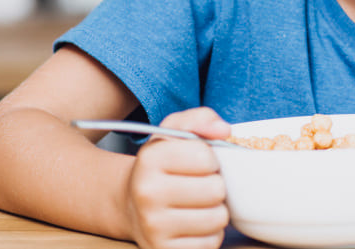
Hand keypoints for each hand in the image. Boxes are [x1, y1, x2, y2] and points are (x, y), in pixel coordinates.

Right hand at [125, 108, 231, 248]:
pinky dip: (208, 234)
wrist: (130, 204)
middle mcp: (146, 193)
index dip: (210, 159)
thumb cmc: (162, 165)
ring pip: (217, 219)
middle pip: (215, 190)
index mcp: (150, 159)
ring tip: (198, 204)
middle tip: (200, 185)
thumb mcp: (174, 132)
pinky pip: (210, 244)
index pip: (206, 157)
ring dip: (215, 211)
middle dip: (215, 185)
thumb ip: (201, 119)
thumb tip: (224, 130)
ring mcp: (153, 226)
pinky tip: (193, 224)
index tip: (199, 162)